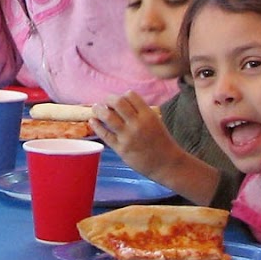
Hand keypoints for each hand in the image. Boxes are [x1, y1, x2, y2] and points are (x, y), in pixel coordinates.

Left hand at [90, 94, 222, 204]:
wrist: (167, 164)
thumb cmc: (161, 142)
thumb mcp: (155, 122)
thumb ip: (140, 113)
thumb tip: (120, 105)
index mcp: (148, 115)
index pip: (130, 96)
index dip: (122, 95)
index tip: (118, 100)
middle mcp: (137, 124)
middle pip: (118, 103)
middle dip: (109, 99)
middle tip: (105, 102)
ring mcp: (128, 136)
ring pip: (108, 117)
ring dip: (99, 110)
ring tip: (96, 108)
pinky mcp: (121, 149)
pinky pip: (105, 134)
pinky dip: (96, 126)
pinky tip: (93, 121)